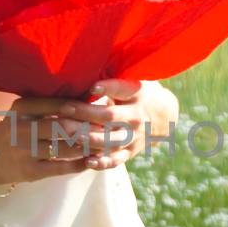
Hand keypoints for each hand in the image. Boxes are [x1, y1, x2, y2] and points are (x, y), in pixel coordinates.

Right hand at [0, 95, 96, 185]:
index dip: (82, 107)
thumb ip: (50, 104)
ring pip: (65, 148)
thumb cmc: (15, 129)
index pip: (58, 104)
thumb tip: (88, 97)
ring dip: (88, 147)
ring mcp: (26, 151)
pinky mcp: (31, 171)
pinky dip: (80, 164)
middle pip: (64, 126)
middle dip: (88, 127)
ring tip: (104, 143)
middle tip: (107, 127)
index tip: (100, 108)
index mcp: (22, 108)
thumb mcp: (25, 111)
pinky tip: (92, 160)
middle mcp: (23, 128)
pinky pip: (62, 167)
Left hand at [55, 78, 179, 170]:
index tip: (91, 86)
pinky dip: (103, 162)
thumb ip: (112, 75)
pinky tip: (87, 161)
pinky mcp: (131, 151)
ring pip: (111, 139)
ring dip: (91, 139)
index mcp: (136, 93)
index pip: (121, 89)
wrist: (163, 115)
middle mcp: (136, 115)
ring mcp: (134, 136)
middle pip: (110, 116)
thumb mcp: (132, 79)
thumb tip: (82, 63)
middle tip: (63, 110)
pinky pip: (117, 160)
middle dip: (86, 113)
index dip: (107, 87)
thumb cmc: (136, 92)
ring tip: (72, 136)